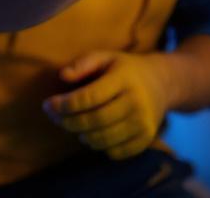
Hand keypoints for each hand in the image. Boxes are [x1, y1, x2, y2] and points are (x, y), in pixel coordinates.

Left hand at [43, 51, 172, 160]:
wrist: (162, 82)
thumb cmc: (125, 69)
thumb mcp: (105, 57)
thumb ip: (83, 63)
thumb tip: (63, 76)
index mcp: (124, 78)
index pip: (89, 97)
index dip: (65, 104)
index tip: (48, 105)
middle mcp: (136, 101)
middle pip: (94, 121)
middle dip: (69, 123)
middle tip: (56, 119)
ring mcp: (143, 122)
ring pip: (103, 139)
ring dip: (82, 136)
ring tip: (75, 126)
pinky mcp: (146, 138)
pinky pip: (116, 152)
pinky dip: (100, 147)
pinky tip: (95, 134)